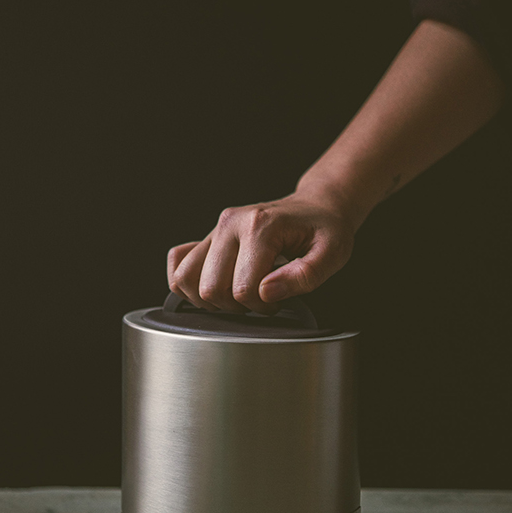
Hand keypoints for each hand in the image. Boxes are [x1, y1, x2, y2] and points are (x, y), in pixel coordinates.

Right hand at [166, 191, 355, 313]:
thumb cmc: (326, 229)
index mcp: (260, 226)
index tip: (279, 299)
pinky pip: (178, 263)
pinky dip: (189, 284)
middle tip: (262, 299)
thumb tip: (267, 292)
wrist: (317, 206)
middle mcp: (230, 224)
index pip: (242, 288)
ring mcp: (215, 229)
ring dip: (211, 299)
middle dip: (237, 306)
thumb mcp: (332, 253)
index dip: (262, 306)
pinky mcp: (208, 236)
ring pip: (185, 279)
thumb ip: (305, 275)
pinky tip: (219, 285)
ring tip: (241, 294)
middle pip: (210, 287)